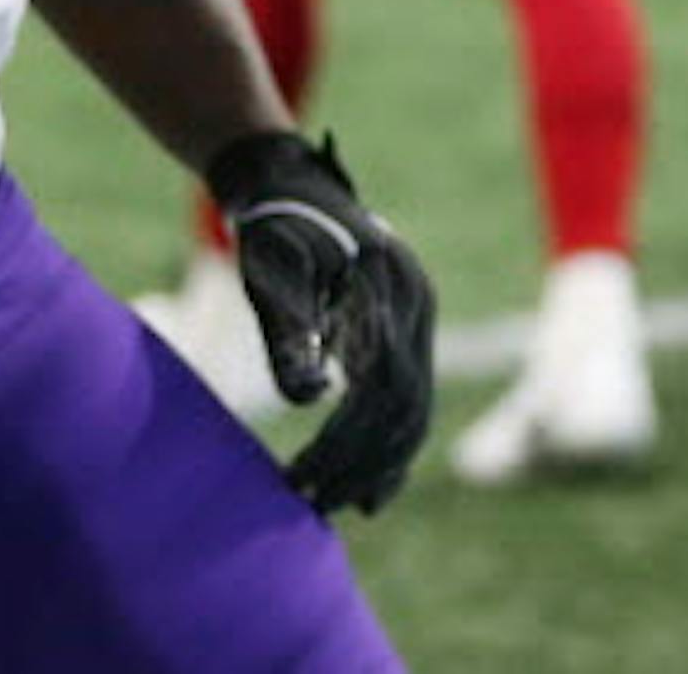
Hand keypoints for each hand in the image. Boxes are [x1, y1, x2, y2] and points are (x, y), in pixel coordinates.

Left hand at [206, 129, 435, 516]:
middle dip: (359, 464)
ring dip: (375, 466)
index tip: (298, 479)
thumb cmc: (271, 225)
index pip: (380, 386)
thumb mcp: (269, 267)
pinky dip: (390, 451)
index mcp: (390, 286)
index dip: (342, 442)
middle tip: (311, 504)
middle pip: (405, 407)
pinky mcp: (406, 331)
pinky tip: (369, 495)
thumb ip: (286, 326)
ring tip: (331, 504)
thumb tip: (307, 399)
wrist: (288, 184)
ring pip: (413, 412)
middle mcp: (417, 304)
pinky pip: (411, 402)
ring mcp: (418, 318)